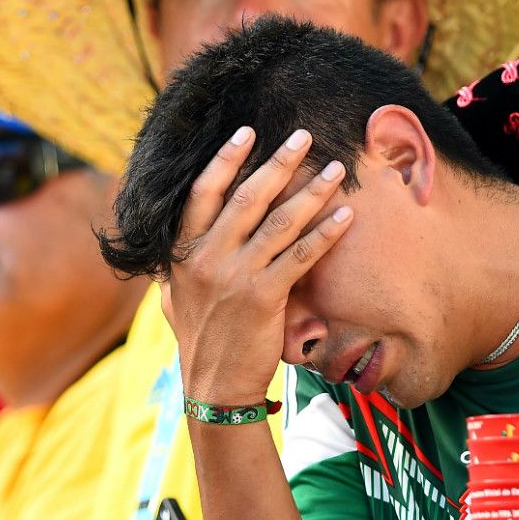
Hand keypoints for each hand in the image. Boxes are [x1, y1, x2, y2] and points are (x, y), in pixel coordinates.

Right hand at [167, 127, 351, 403]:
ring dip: (310, 191)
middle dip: (278, 162)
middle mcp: (206, 258)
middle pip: (247, 197)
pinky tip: (345, 218)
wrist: (213, 387)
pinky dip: (324, 235)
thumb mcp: (174, 296)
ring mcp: (235, 277)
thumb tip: (175, 240)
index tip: (247, 132)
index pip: (202, 192)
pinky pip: (300, 257)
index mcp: (182, 252)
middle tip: (303, 136)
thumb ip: (176, 265)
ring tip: (334, 169)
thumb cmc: (198, 339)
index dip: (225, 159)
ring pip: (278, 223)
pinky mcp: (264, 298)